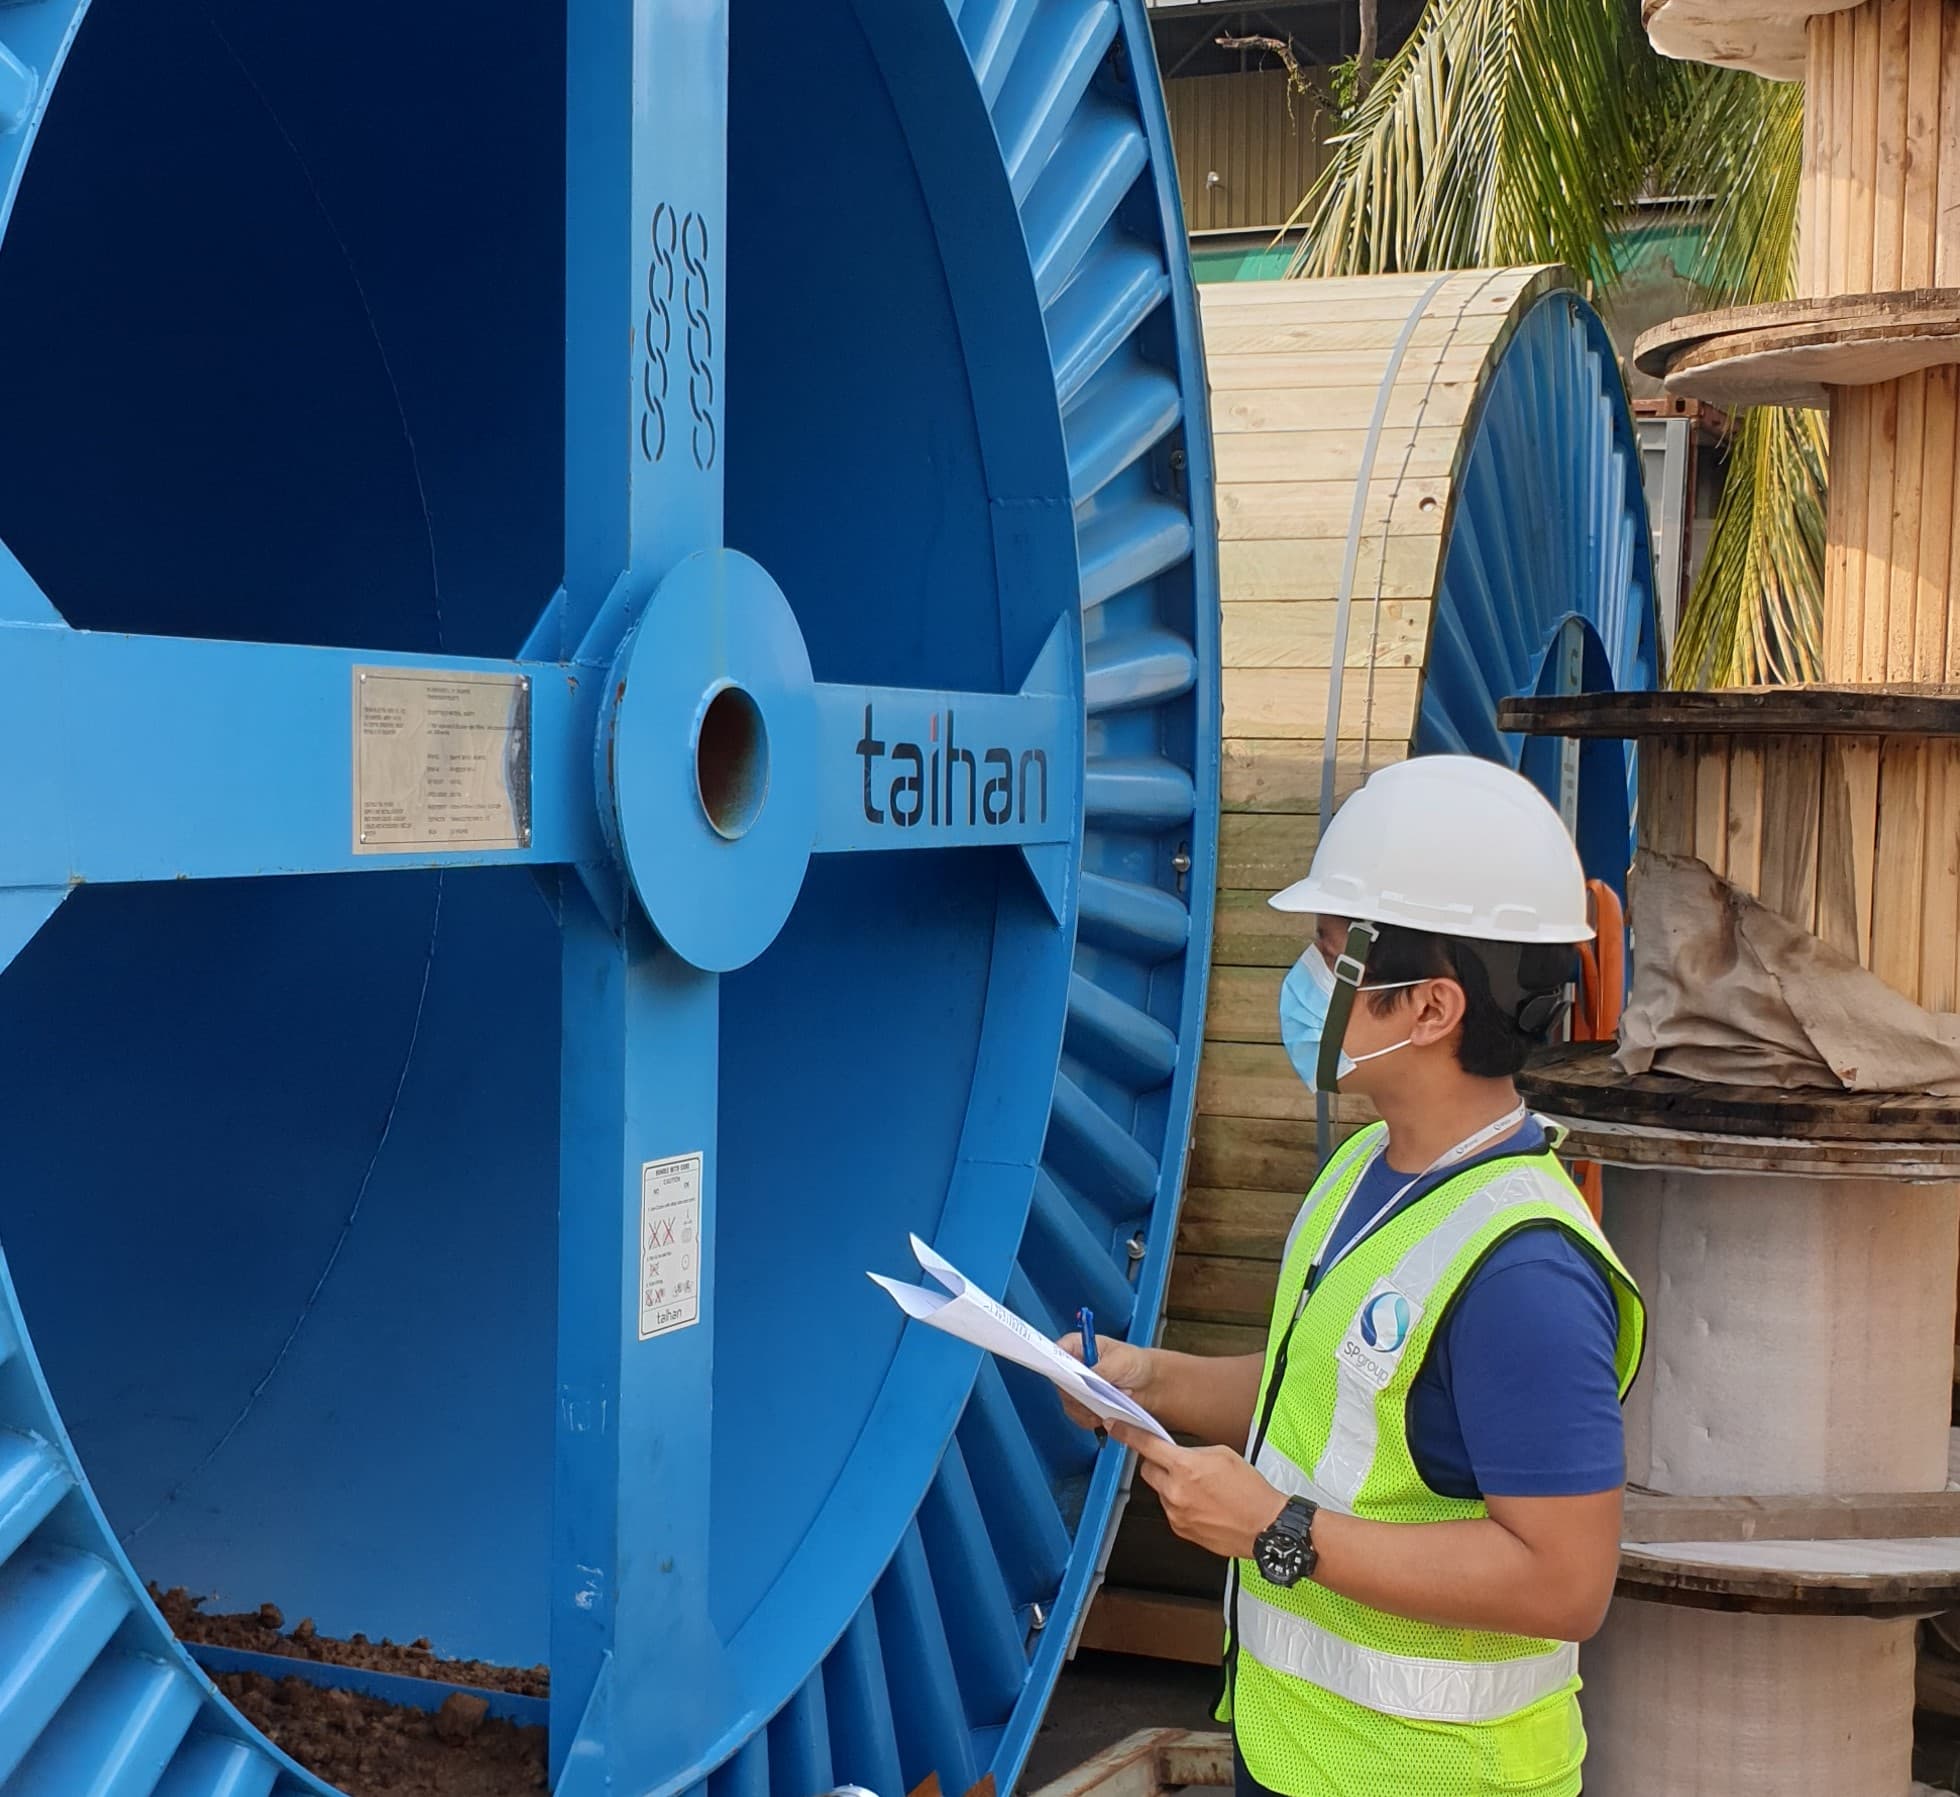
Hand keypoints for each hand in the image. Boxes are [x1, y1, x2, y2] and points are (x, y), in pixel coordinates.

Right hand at [1054, 1332, 1153, 1432]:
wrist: (1149, 1383)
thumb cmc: (1134, 1363)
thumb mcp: (1120, 1361)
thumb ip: (1101, 1369)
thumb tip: (1085, 1379)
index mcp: (1077, 1346)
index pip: (1056, 1353)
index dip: (1055, 1365)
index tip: (1067, 1380)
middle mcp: (1072, 1367)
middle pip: (1060, 1383)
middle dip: (1078, 1393)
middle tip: (1096, 1397)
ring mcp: (1077, 1387)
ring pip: (1069, 1402)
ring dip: (1088, 1408)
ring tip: (1110, 1404)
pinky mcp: (1084, 1405)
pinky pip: (1078, 1416)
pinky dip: (1091, 1419)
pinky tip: (1106, 1415)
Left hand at [1108, 1422, 1285, 1560]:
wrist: (1265, 1526)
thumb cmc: (1251, 1491)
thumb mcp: (1223, 1455)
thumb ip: (1193, 1452)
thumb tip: (1178, 1454)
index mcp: (1185, 1467)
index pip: (1146, 1446)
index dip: (1127, 1434)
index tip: (1115, 1426)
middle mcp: (1175, 1492)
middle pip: (1148, 1470)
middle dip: (1158, 1464)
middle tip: (1179, 1465)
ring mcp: (1176, 1514)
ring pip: (1161, 1492)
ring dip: (1172, 1487)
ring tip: (1202, 1490)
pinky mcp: (1182, 1531)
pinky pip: (1172, 1511)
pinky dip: (1181, 1505)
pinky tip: (1203, 1506)